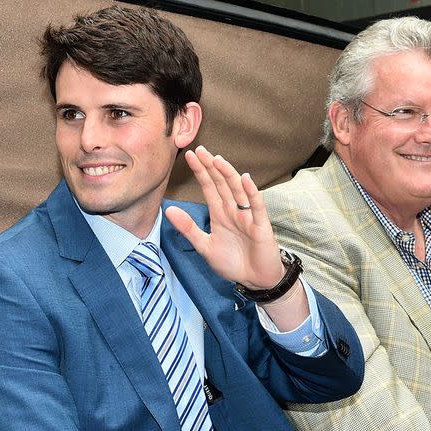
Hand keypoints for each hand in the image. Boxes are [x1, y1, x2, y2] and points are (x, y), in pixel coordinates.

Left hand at [166, 146, 284, 288]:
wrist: (255, 281)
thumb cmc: (233, 263)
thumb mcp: (205, 246)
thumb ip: (189, 228)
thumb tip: (169, 210)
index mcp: (220, 214)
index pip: (209, 188)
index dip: (200, 172)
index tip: (189, 155)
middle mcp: (234, 211)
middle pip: (222, 184)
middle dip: (211, 167)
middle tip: (200, 149)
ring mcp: (248, 216)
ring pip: (237, 190)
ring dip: (228, 175)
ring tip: (217, 160)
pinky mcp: (261, 225)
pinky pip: (256, 206)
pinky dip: (251, 192)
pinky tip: (244, 179)